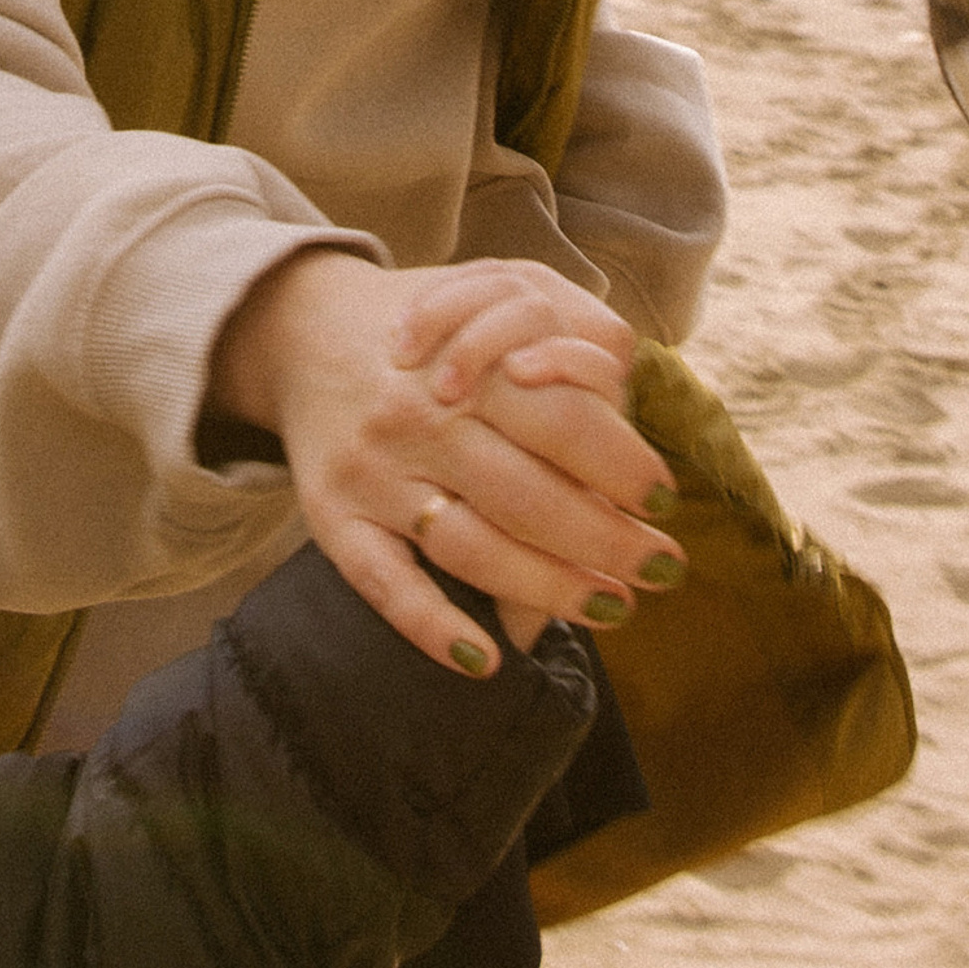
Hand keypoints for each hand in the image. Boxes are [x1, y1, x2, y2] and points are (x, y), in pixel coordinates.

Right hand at [208, 250, 681, 678]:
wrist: (302, 330)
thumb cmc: (432, 332)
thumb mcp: (497, 306)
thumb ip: (567, 364)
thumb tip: (628, 452)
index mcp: (464, 364)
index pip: (560, 418)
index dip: (622, 464)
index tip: (666, 502)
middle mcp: (416, 418)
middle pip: (526, 493)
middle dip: (607, 540)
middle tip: (663, 569)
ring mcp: (372, 471)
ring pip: (468, 546)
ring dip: (549, 587)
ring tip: (612, 606)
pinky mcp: (331, 516)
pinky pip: (382, 584)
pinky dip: (434, 628)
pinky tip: (489, 661)